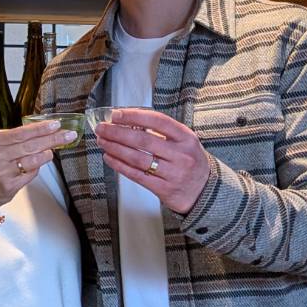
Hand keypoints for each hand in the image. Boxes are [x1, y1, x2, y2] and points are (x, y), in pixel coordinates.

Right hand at [0, 119, 77, 218]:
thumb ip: (16, 141)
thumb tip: (43, 132)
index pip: (21, 132)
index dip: (40, 128)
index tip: (56, 124)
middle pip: (30, 145)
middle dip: (52, 139)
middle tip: (68, 135)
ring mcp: (3, 171)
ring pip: (32, 159)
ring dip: (46, 154)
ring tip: (52, 151)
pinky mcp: (10, 184)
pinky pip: (30, 174)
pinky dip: (36, 169)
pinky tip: (38, 165)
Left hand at [94, 107, 209, 214]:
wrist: (204, 191)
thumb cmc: (189, 162)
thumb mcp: (184, 142)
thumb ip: (161, 132)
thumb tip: (128, 121)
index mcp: (186, 137)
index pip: (157, 121)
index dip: (134, 116)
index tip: (116, 114)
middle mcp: (181, 154)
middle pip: (143, 140)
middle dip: (117, 132)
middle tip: (102, 128)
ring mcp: (173, 173)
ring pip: (137, 158)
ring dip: (115, 148)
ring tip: (102, 141)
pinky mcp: (164, 189)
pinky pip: (137, 175)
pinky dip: (120, 165)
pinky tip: (109, 158)